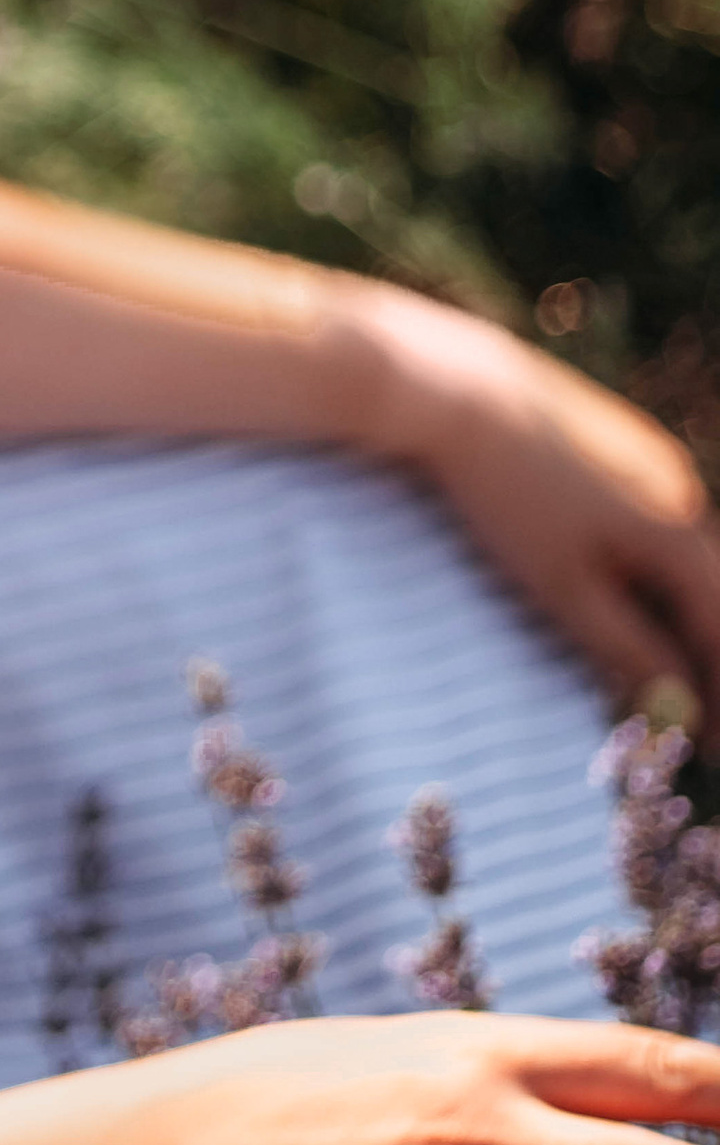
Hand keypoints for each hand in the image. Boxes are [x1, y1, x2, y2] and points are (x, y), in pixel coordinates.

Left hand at [355, 279, 719, 723]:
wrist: (451, 391)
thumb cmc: (501, 498)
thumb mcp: (561, 591)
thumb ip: (625, 650)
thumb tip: (678, 706)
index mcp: (677, 532)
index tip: (713, 752)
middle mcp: (679, 492)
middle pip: (708, 593)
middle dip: (704, 662)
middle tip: (691, 726)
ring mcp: (650, 460)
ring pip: (680, 558)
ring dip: (677, 618)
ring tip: (660, 673)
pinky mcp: (615, 443)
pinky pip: (651, 524)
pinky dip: (650, 574)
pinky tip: (626, 596)